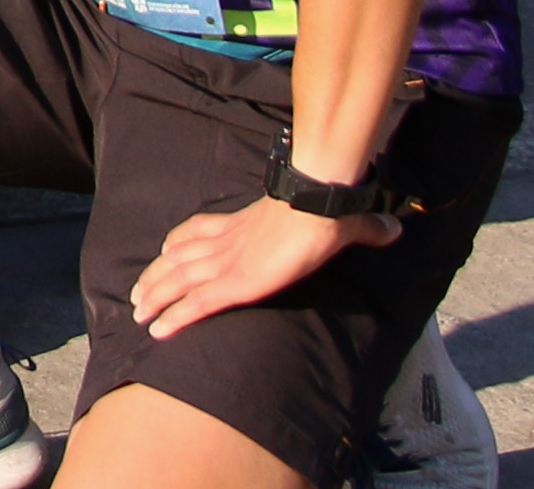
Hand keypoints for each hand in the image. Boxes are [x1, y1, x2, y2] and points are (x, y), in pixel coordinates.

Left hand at [125, 190, 387, 340]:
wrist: (317, 204)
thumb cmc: (327, 207)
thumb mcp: (344, 217)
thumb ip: (365, 227)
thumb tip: (396, 228)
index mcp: (244, 224)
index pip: (201, 230)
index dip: (179, 240)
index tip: (164, 249)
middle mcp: (227, 242)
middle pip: (178, 258)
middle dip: (156, 276)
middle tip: (137, 294)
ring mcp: (227, 262)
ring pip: (177, 280)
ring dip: (154, 296)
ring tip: (138, 313)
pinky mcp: (235, 283)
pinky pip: (195, 304)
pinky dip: (174, 317)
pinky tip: (158, 330)